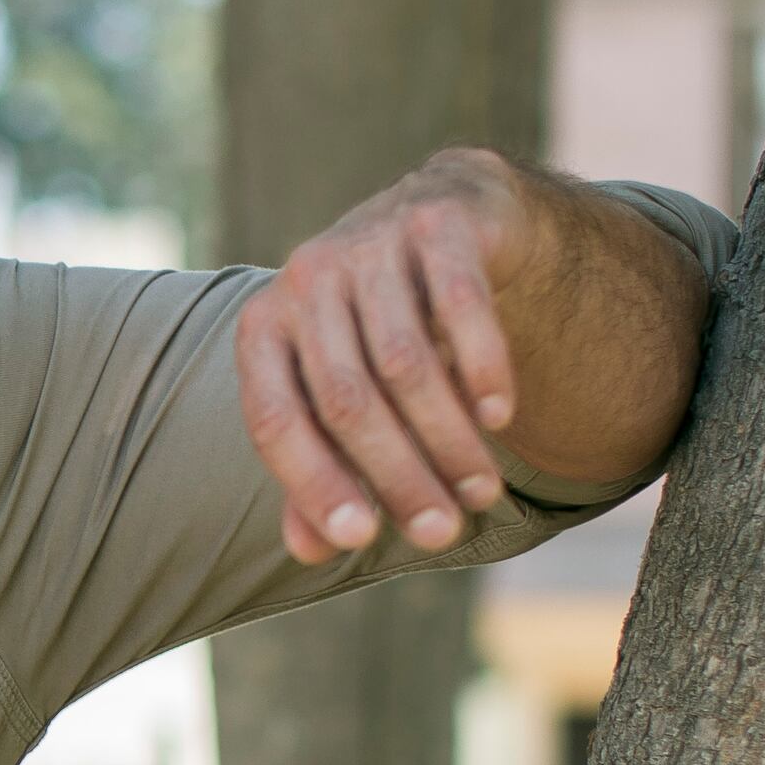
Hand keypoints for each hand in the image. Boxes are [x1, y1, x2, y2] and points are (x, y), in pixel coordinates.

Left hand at [234, 146, 574, 560]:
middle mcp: (306, 280)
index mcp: (264, 327)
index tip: (360, 540)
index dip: (314, 483)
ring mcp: (369, 244)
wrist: (443, 214)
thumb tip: (311, 550)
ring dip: (448, 439)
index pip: (275, 419)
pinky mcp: (437, 221)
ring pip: (405, 363)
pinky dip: (482, 367)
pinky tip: (500, 418)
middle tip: (442, 534)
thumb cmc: (376, 325)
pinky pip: (461, 304)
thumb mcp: (339, 390)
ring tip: (482, 494)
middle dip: (398, 477)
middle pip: (346, 401)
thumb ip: (320, 464)